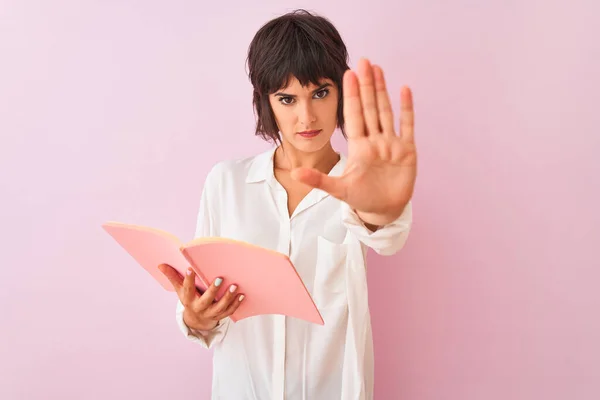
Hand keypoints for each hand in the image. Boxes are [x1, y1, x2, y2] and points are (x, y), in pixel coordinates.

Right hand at [158, 264, 243, 330]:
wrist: (196, 320)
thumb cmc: (188, 299)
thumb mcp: (179, 290)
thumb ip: (173, 277)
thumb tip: (160, 264)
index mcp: (189, 300)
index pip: (187, 289)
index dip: (188, 279)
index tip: (190, 268)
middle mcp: (199, 307)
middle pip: (206, 300)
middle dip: (213, 290)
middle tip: (221, 278)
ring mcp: (210, 313)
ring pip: (220, 307)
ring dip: (228, 297)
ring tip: (235, 286)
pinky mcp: (220, 316)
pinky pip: (229, 311)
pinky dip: (236, 304)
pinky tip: (242, 295)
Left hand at [291, 58, 416, 226]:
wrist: (383, 210)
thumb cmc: (360, 198)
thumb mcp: (338, 189)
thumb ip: (318, 180)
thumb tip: (294, 173)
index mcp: (358, 146)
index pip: (353, 115)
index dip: (351, 96)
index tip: (347, 74)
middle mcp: (374, 140)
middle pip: (370, 107)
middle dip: (367, 85)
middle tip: (363, 61)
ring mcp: (391, 144)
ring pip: (386, 111)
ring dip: (383, 90)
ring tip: (378, 69)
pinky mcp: (407, 151)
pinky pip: (407, 125)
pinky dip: (407, 109)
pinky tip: (404, 89)